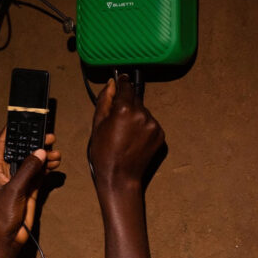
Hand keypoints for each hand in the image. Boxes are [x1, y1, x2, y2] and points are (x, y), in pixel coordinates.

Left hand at [0, 130, 61, 245]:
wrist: (7, 239)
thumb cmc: (2, 215)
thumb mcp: (14, 190)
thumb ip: (27, 170)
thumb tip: (40, 151)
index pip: (2, 144)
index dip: (11, 131)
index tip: (23, 119)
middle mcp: (8, 172)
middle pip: (22, 151)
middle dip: (35, 143)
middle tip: (50, 136)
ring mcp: (20, 181)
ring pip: (33, 162)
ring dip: (45, 156)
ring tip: (57, 153)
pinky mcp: (29, 191)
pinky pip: (39, 174)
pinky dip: (48, 168)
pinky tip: (56, 164)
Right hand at [88, 75, 164, 192]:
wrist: (120, 177)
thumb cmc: (104, 153)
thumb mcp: (97, 125)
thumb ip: (105, 100)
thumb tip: (111, 83)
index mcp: (124, 109)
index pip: (126, 86)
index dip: (122, 83)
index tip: (121, 80)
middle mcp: (142, 113)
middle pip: (135, 99)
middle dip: (127, 105)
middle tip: (117, 121)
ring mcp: (154, 124)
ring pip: (143, 112)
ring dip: (135, 117)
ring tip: (125, 134)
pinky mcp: (160, 134)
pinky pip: (150, 124)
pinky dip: (143, 128)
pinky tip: (134, 140)